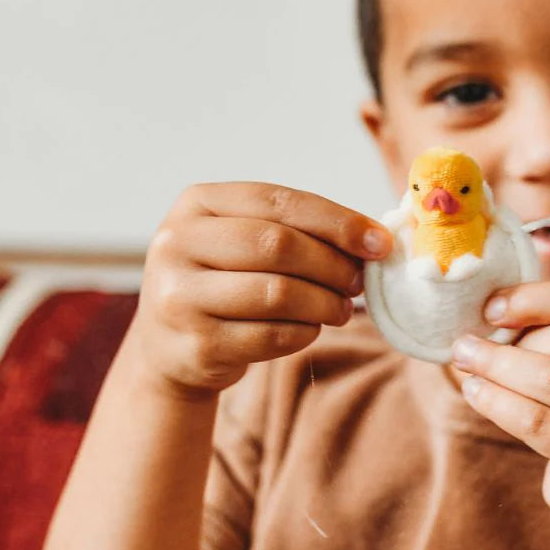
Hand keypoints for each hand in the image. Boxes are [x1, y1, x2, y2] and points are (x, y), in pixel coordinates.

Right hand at [132, 182, 392, 398]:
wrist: (169, 347)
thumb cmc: (226, 283)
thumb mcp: (245, 242)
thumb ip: (298, 231)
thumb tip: (375, 240)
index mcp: (197, 204)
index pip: (279, 202)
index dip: (337, 222)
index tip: (380, 243)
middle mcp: (177, 244)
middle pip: (278, 246)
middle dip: (332, 265)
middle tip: (358, 282)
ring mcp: (178, 296)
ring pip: (277, 293)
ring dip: (324, 303)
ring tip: (339, 308)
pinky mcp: (194, 346)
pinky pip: (270, 337)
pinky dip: (304, 333)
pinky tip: (309, 329)